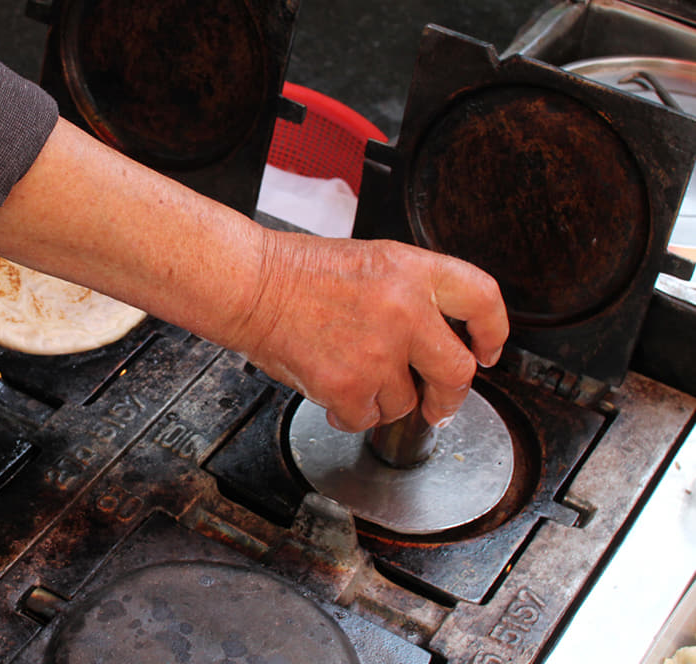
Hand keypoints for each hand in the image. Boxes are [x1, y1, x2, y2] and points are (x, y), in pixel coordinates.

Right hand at [0, 118, 506, 432]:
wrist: (248, 285)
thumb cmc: (295, 272)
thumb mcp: (369, 261)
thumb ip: (409, 293)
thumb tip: (433, 341)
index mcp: (413, 269)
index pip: (482, 298)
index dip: (494, 330)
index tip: (489, 349)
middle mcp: (405, 309)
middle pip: (457, 371)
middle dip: (449, 396)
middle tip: (439, 404)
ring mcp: (379, 351)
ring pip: (404, 402)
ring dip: (381, 400)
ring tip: (349, 376)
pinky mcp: (348, 385)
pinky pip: (363, 417)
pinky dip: (347, 413)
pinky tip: (329, 390)